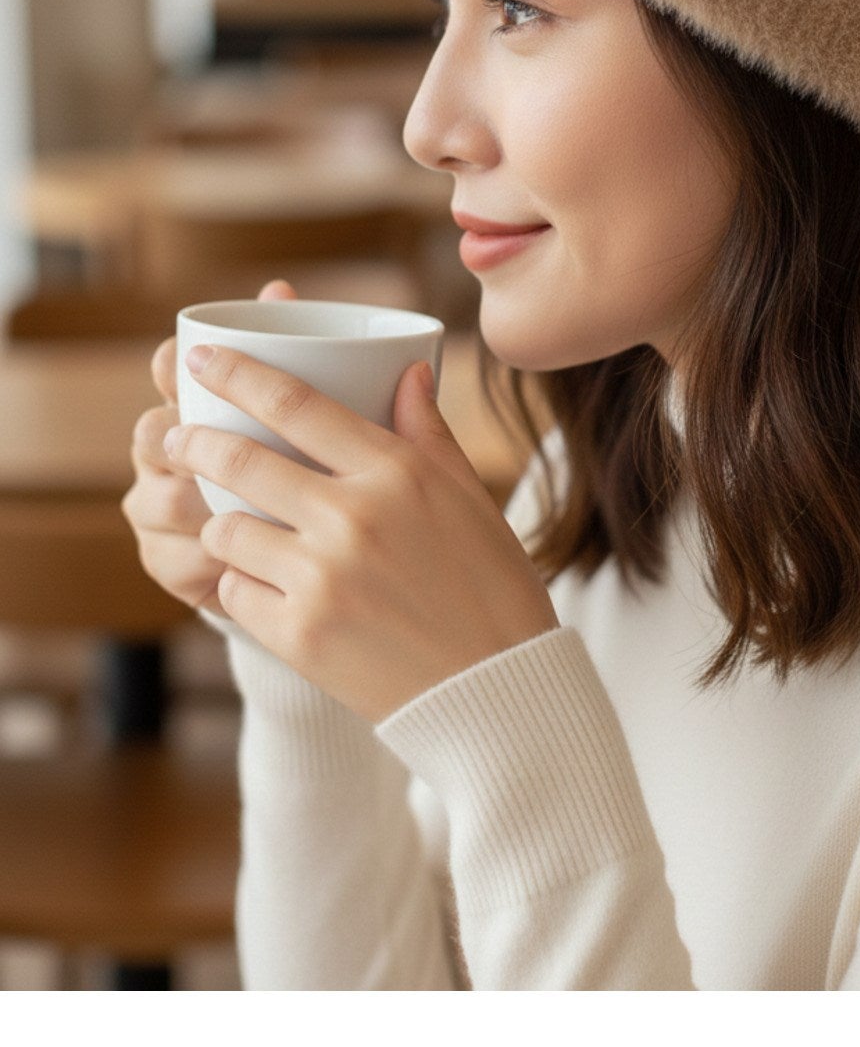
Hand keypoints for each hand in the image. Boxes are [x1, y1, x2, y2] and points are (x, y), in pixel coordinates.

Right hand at [121, 279, 301, 619]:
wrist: (309, 554)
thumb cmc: (309, 469)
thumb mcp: (317, 413)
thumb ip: (296, 350)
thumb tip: (279, 287)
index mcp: (195, 403)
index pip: (167, 369)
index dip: (173, 363)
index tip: (195, 358)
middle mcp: (164, 451)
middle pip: (149, 433)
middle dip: (185, 440)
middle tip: (235, 448)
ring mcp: (157, 507)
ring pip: (160, 499)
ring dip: (206, 504)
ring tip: (260, 510)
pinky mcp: (165, 561)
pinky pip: (175, 556)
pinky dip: (214, 557)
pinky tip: (255, 560)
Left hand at [165, 337, 559, 722]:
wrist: (494, 688)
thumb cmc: (488, 583)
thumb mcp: (468, 495)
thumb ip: (427, 431)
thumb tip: (408, 368)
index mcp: (397, 472)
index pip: (296, 403)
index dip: (238, 373)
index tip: (201, 358)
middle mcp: (354, 517)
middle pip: (240, 460)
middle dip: (194, 442)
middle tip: (178, 438)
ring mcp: (323, 579)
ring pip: (224, 531)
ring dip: (218, 524)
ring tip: (229, 527)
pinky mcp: (300, 636)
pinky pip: (233, 592)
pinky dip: (240, 584)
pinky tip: (263, 586)